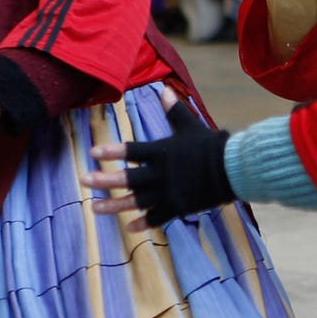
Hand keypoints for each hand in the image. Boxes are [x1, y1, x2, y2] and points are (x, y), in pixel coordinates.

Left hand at [83, 89, 232, 230]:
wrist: (233, 169)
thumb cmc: (211, 145)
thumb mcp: (190, 126)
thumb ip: (174, 111)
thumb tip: (164, 90)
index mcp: (162, 152)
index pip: (132, 151)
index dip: (112, 151)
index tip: (93, 153)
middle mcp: (161, 174)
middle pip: (127, 178)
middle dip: (104, 180)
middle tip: (83, 180)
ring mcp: (168, 192)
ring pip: (136, 201)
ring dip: (114, 205)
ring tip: (94, 207)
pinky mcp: (178, 207)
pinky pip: (157, 218)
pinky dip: (143, 223)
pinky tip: (128, 228)